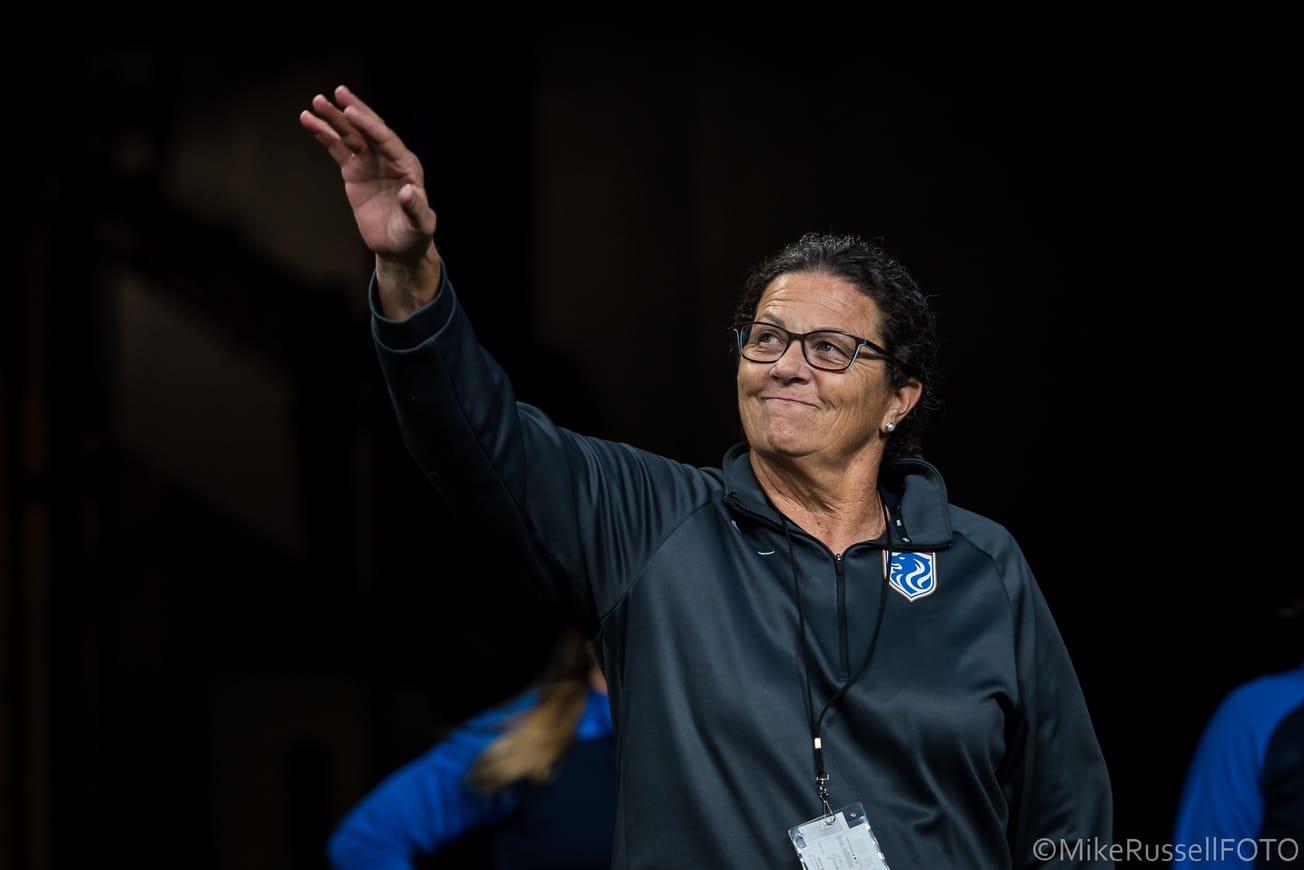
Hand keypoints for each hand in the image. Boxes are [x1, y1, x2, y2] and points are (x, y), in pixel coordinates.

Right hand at [299, 85, 435, 263]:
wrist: (398, 246)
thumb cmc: (413, 235)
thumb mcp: (419, 225)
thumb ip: (416, 209)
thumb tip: (409, 191)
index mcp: (406, 166)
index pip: (386, 139)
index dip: (369, 125)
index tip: (350, 112)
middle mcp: (388, 159)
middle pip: (369, 130)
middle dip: (354, 111)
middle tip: (338, 92)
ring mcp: (370, 163)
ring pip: (350, 135)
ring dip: (334, 119)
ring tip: (316, 102)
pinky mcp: (354, 171)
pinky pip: (337, 149)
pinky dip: (324, 135)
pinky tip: (309, 121)